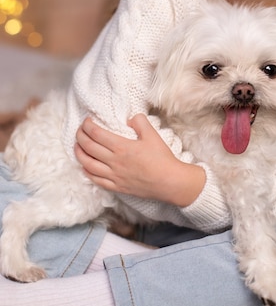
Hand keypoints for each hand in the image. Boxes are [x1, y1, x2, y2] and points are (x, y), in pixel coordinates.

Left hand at [75, 114, 205, 206]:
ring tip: (77, 147)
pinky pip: (96, 180)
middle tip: (79, 130)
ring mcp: (114, 175)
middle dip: (80, 136)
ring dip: (79, 154)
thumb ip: (140, 122)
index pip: (96, 134)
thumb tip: (130, 118)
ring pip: (88, 164)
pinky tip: (85, 167)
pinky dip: (87, 172)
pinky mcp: (117, 187)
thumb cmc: (162, 158)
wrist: (169, 181)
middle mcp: (114, 161)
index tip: (86, 121)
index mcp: (121, 147)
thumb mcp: (152, 134)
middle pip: (89, 147)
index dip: (88, 126)